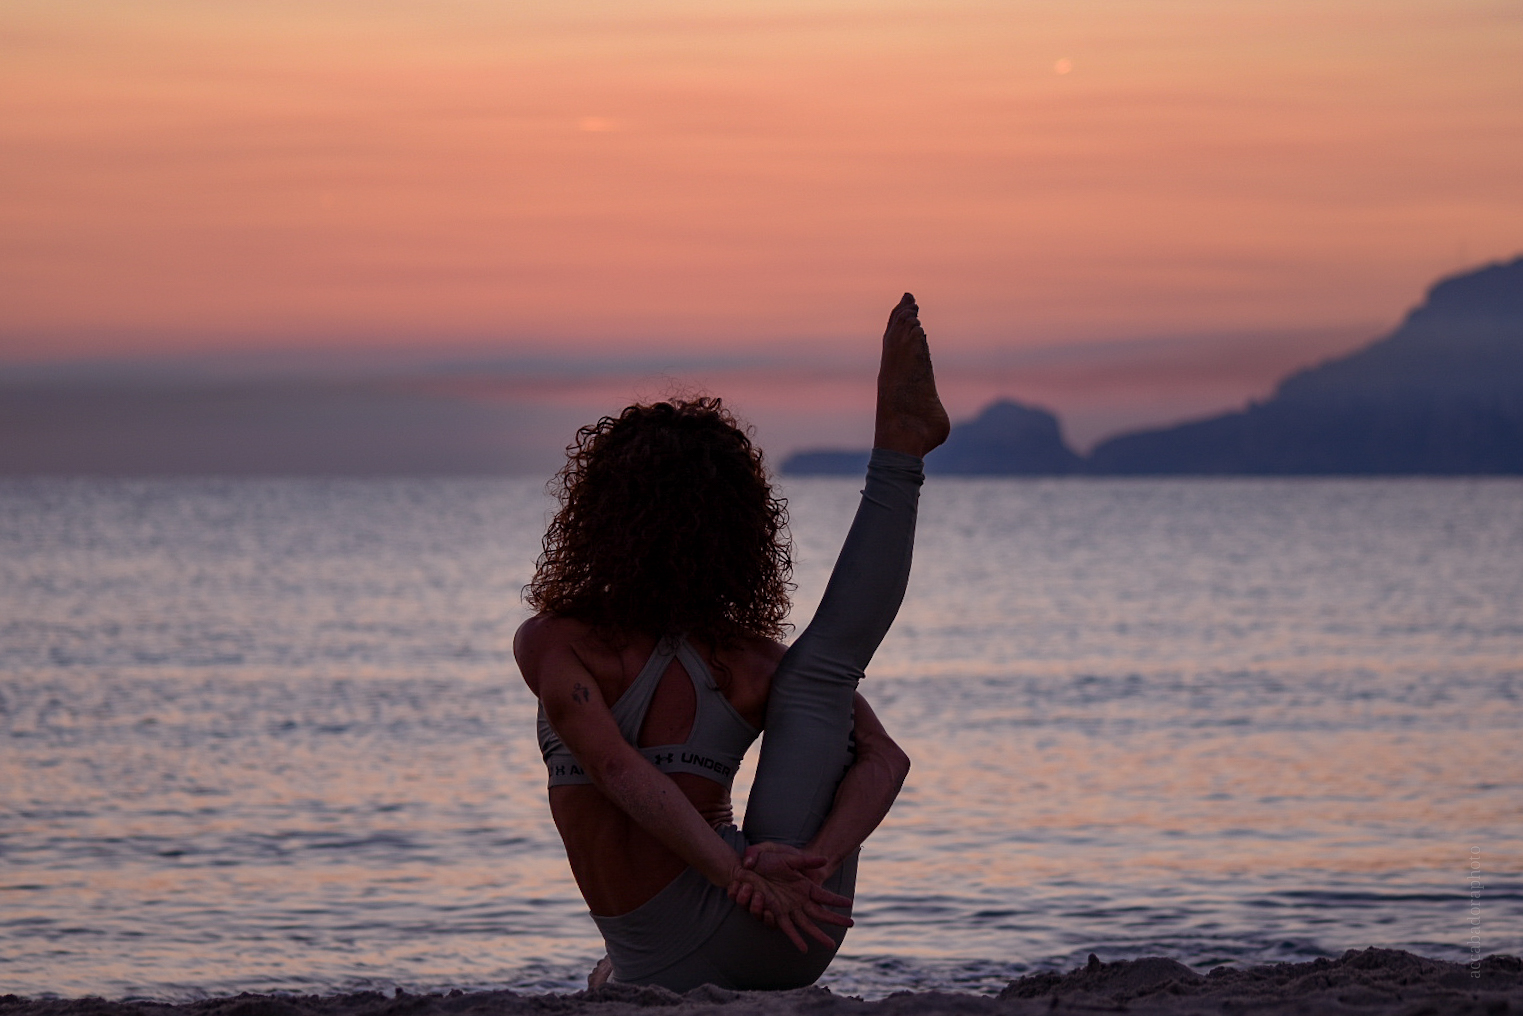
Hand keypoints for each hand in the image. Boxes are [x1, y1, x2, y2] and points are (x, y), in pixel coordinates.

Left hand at [726, 843, 852, 952]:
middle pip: (820, 913)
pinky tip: (804, 949)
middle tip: (851, 924)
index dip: (836, 900)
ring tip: (831, 945)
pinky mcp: (776, 912)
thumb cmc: (769, 859)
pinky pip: (787, 927)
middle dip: (835, 920)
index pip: (824, 895)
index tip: (849, 903)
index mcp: (804, 886)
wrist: (749, 866)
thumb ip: (806, 860)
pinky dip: (796, 938)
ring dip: (819, 935)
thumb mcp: (789, 857)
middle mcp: (799, 900)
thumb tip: (825, 859)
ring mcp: (788, 908)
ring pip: (807, 925)